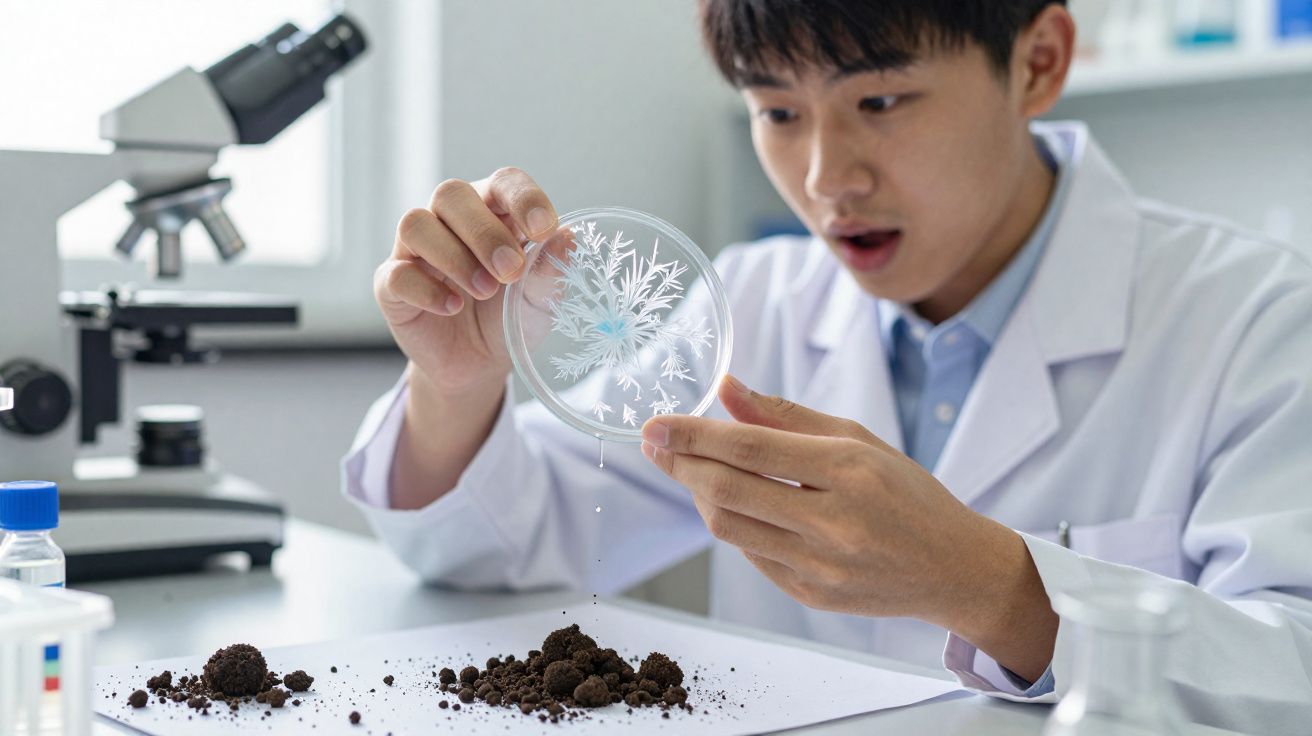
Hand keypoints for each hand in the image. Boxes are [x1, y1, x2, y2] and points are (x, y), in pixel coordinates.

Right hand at [374, 167, 558, 395]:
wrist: (479, 366)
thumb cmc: (509, 319)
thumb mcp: (539, 300)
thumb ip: (549, 270)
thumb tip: (567, 238)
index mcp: (493, 212)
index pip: (503, 182)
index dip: (523, 198)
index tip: (544, 229)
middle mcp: (449, 222)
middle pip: (451, 194)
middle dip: (484, 232)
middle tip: (511, 270)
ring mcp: (415, 251)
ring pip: (416, 224)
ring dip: (454, 257)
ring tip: (484, 291)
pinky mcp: (392, 285)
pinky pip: (396, 274)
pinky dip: (427, 290)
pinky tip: (453, 307)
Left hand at [640, 375, 1057, 680]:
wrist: (954, 568)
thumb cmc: (906, 493)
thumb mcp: (857, 439)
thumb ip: (785, 415)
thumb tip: (726, 390)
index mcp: (849, 471)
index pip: (750, 449)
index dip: (693, 436)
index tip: (655, 424)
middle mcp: (833, 522)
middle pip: (728, 491)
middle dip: (680, 464)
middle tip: (653, 443)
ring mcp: (821, 565)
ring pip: (730, 528)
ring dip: (700, 495)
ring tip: (691, 470)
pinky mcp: (811, 595)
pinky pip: (750, 555)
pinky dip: (733, 524)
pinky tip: (731, 503)